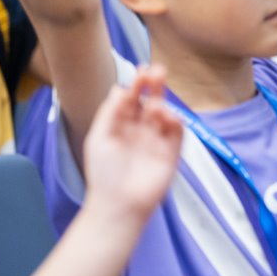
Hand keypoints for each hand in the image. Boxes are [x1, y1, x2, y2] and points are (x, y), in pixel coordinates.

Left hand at [82, 65, 182, 222]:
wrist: (119, 204)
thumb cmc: (104, 173)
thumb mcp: (100, 138)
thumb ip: (110, 112)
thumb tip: (120, 88)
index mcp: (121, 126)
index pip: (132, 100)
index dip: (137, 85)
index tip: (142, 70)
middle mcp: (140, 131)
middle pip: (151, 102)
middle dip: (155, 86)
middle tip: (159, 70)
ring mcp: (157, 141)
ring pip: (165, 114)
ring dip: (163, 103)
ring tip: (157, 104)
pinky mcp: (171, 152)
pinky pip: (177, 131)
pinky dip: (175, 120)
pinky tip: (166, 116)